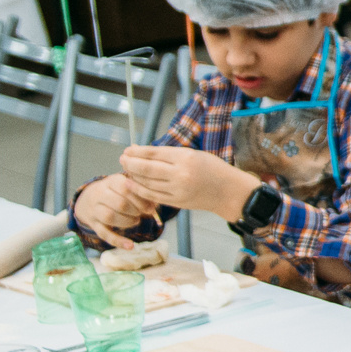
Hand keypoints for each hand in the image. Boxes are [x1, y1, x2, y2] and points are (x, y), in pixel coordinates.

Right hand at [72, 172, 161, 247]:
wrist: (89, 197)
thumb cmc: (117, 190)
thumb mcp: (127, 185)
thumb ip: (141, 192)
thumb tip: (154, 204)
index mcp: (111, 182)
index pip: (127, 189)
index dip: (141, 200)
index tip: (150, 207)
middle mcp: (100, 194)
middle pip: (119, 203)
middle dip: (136, 211)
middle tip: (142, 213)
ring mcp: (94, 210)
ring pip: (110, 217)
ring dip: (127, 222)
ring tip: (136, 221)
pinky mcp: (94, 224)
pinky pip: (104, 234)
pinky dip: (118, 241)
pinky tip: (131, 246)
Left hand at [118, 145, 258, 220]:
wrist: (228, 191)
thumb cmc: (213, 169)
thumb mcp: (194, 154)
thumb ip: (170, 154)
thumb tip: (143, 151)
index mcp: (186, 158)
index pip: (154, 153)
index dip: (137, 152)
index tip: (128, 149)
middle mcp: (180, 174)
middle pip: (147, 168)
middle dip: (130, 163)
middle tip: (122, 159)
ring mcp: (178, 190)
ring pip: (147, 182)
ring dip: (133, 176)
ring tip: (126, 170)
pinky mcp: (176, 202)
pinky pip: (152, 195)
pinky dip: (139, 190)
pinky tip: (132, 184)